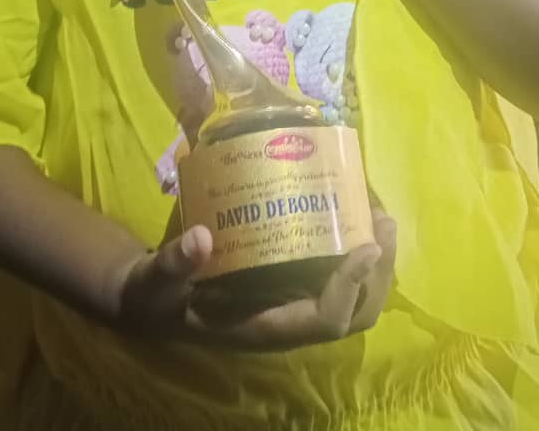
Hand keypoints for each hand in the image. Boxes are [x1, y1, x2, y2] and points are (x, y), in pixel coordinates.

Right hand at [118, 210, 397, 350]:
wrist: (155, 297)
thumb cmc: (158, 295)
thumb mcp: (157, 281)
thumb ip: (174, 264)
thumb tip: (200, 238)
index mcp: (266, 326)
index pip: (325, 320)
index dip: (349, 287)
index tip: (364, 246)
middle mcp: (290, 319)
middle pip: (355, 313)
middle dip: (377, 272)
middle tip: (383, 223)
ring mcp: (295, 303)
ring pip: (355, 298)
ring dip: (376, 261)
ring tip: (379, 214)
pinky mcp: (293, 283)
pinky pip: (340, 275)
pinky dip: (356, 249)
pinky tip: (353, 211)